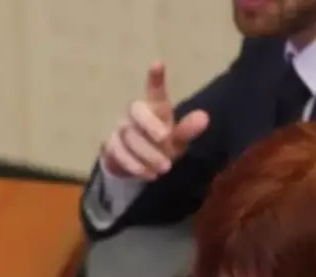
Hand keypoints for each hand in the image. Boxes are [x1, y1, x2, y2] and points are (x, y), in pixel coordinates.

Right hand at [100, 61, 209, 179]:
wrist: (136, 164)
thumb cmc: (160, 145)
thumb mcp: (177, 140)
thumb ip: (188, 129)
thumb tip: (204, 117)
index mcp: (154, 107)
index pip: (154, 91)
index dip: (155, 78)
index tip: (158, 64)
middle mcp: (135, 114)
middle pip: (136, 110)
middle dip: (150, 124)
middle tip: (166, 139)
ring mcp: (120, 128)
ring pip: (129, 135)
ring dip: (147, 152)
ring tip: (164, 168)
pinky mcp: (110, 145)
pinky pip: (118, 152)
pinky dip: (134, 164)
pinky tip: (148, 174)